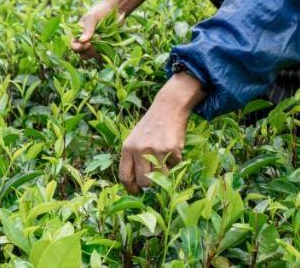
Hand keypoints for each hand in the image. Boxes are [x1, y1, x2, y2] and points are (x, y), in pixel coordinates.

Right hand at [70, 0, 117, 59]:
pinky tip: (108, 46)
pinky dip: (104, 53)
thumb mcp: (92, 17)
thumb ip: (87, 29)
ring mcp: (95, 44)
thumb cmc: (101, 10)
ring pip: (92, 55)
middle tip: (96, 44)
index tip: (88, 44)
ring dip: (96, 52)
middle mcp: (85, 40)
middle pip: (82, 53)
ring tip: (103, 42)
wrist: (115, 9)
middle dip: (88, 51)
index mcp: (79, 33)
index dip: (78, 48)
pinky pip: (102, 55)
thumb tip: (82, 41)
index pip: (73, 45)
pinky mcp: (104, 46)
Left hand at [119, 72, 205, 193]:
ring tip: (164, 157)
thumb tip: (137, 186)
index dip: (131, 188)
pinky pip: (174, 166)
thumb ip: (133, 160)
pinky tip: (172, 148)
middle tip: (154, 175)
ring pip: (161, 177)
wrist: (167, 108)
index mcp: (127, 148)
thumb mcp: (135, 140)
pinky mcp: (171, 149)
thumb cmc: (150, 127)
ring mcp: (156, 150)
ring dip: (164, 171)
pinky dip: (175, 161)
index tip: (136, 191)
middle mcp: (140, 150)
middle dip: (150, 183)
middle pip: (144, 182)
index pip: (125, 176)